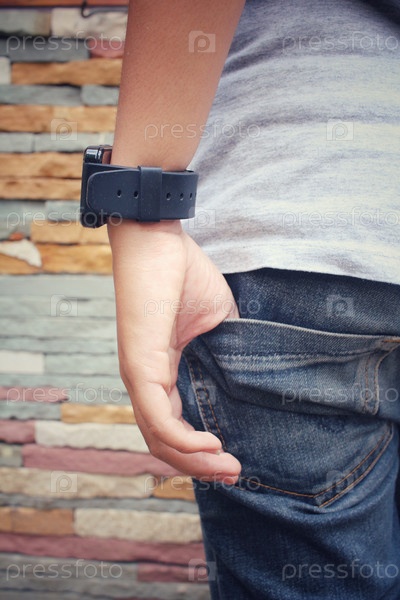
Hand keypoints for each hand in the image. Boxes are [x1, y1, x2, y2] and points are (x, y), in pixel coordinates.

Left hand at [108, 219, 241, 482]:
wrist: (157, 239)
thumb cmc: (182, 273)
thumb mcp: (216, 320)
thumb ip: (227, 351)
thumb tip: (250, 371)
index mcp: (158, 371)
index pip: (172, 423)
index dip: (198, 448)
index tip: (230, 458)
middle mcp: (143, 380)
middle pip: (163, 441)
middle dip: (199, 465)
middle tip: (233, 474)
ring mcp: (138, 375)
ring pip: (159, 439)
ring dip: (194, 461)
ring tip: (226, 467)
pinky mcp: (140, 366)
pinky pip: (159, 418)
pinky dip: (184, 440)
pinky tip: (210, 445)